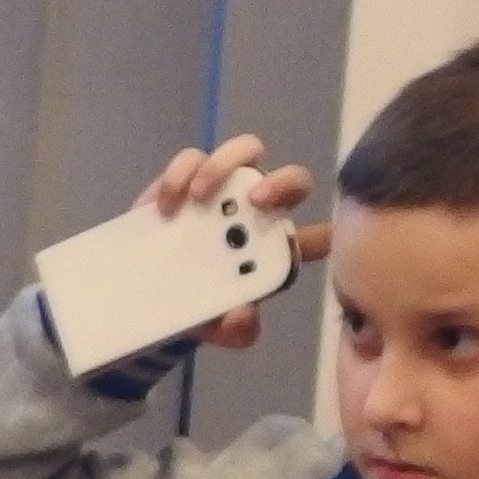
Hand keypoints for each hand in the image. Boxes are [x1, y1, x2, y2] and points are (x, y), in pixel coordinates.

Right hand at [140, 134, 325, 350]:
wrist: (146, 290)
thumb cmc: (194, 304)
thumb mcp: (216, 325)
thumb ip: (234, 328)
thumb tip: (242, 317)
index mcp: (278, 246)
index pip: (320, 237)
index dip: (332, 234)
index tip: (327, 239)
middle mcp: (261, 209)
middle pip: (293, 180)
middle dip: (283, 184)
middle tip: (256, 202)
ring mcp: (227, 187)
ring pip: (247, 150)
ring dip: (227, 166)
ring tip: (200, 196)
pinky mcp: (189, 176)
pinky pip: (192, 158)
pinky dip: (180, 174)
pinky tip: (168, 204)